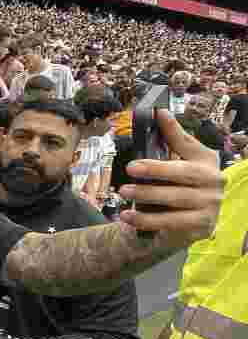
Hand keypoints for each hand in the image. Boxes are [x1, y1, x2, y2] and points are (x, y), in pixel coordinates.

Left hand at [118, 110, 224, 248]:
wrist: (186, 225)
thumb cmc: (179, 187)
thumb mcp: (178, 162)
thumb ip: (172, 140)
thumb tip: (160, 113)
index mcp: (207, 162)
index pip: (188, 146)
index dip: (173, 133)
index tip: (156, 116)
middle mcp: (214, 182)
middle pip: (182, 174)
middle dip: (154, 171)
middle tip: (129, 170)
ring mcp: (210, 205)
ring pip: (176, 199)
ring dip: (147, 196)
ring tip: (123, 192)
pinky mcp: (201, 226)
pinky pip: (171, 222)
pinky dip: (147, 220)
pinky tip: (128, 217)